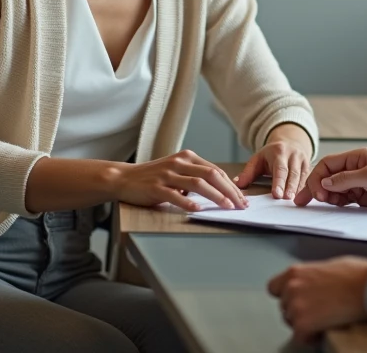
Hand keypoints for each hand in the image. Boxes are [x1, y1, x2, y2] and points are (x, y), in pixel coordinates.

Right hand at [113, 149, 247, 211]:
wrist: (124, 178)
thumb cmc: (153, 177)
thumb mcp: (177, 171)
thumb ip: (195, 176)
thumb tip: (221, 190)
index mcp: (187, 157)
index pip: (216, 170)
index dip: (231, 185)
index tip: (242, 198)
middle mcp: (179, 163)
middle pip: (211, 175)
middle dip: (229, 191)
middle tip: (240, 205)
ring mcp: (167, 174)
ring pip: (198, 183)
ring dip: (215, 196)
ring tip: (227, 207)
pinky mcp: (156, 187)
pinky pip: (175, 195)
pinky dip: (188, 202)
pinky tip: (198, 209)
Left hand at [234, 123, 313, 199]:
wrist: (291, 142)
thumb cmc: (272, 154)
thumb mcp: (258, 158)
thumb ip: (248, 172)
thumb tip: (238, 184)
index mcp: (280, 152)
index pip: (280, 169)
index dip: (278, 182)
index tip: (276, 194)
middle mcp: (293, 156)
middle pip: (293, 173)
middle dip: (290, 187)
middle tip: (286, 199)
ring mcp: (304, 161)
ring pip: (302, 177)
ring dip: (299, 190)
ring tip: (295, 202)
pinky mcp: (309, 168)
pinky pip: (308, 179)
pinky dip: (305, 190)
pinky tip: (303, 199)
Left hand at [268, 257, 366, 343]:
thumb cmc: (358, 275)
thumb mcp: (330, 267)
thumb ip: (314, 276)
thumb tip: (317, 284)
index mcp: (296, 271)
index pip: (274, 288)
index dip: (286, 296)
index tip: (298, 300)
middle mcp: (291, 287)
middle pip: (284, 307)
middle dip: (299, 311)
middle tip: (318, 312)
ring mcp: (295, 305)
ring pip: (292, 322)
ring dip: (305, 324)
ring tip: (324, 321)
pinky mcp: (303, 323)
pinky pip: (300, 337)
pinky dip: (311, 338)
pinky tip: (324, 331)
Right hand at [294, 147, 366, 213]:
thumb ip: (346, 179)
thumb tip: (324, 182)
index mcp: (356, 158)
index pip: (328, 164)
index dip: (316, 177)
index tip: (312, 192)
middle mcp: (355, 170)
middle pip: (327, 177)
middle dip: (315, 188)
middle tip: (304, 202)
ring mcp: (359, 184)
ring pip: (334, 189)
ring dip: (326, 197)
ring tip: (323, 205)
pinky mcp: (363, 198)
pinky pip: (344, 200)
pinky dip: (336, 204)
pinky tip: (333, 208)